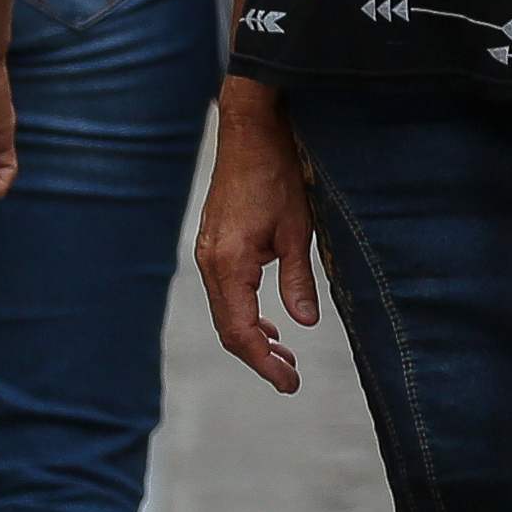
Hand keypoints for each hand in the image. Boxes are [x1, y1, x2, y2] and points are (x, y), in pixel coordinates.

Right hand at [196, 84, 323, 393]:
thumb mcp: (298, 228)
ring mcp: (208, 252)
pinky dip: (245, 313)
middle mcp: (210, 262)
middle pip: (229, 328)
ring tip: (284, 355)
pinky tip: (269, 321)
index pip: (242, 331)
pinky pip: (226, 291)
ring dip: (252, 336)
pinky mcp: (213, 243)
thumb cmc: (277, 172)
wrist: (250, 129)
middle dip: (259, 356)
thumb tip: (304, 323)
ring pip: (226, 311)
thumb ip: (297, 279)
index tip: (289, 383)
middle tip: (290, 377)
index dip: (265, 363)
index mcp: (229, 263)